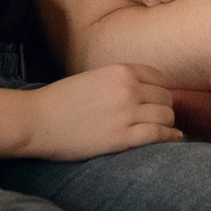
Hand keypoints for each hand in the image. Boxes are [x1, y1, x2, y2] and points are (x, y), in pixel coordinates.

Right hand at [24, 63, 182, 159]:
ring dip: (167, 124)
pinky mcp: (122, 137)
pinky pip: (159, 134)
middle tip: (160, 119)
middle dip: (165, 108)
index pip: (159, 78)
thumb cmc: (60, 101)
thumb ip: (118, 81)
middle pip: (166, 98)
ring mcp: (126, 112)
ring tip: (165, 131)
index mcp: (120, 70)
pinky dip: (170, 137)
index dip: (162, 91)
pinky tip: (174, 140)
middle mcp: (127, 88)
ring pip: (166, 116)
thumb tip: (144, 92)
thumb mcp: (93, 78)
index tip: (160, 101)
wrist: (36, 120)